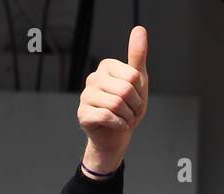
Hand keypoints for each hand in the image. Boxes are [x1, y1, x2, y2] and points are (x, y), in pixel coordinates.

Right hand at [77, 25, 148, 174]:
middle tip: (131, 111)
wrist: (118, 135)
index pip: (133, 76)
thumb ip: (137, 56)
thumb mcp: (138, 81)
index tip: (136, 98)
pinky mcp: (83, 114)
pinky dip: (119, 125)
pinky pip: (107, 117)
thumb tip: (139, 29)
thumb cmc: (128, 107)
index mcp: (106, 66)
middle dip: (135, 106)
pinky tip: (117, 125)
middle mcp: (93, 78)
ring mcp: (86, 96)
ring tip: (124, 118)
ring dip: (128, 117)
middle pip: (125, 90)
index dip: (140, 92)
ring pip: (117, 104)